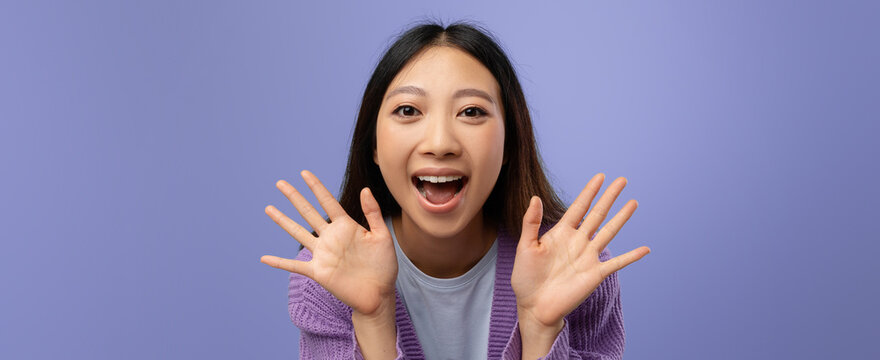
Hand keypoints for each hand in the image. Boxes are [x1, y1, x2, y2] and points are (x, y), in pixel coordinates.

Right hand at [260, 170, 397, 316]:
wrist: (379, 295)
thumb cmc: (384, 265)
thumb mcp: (382, 237)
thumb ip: (373, 213)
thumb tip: (364, 189)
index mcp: (346, 226)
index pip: (328, 202)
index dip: (316, 187)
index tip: (304, 173)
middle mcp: (331, 237)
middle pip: (308, 212)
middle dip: (294, 197)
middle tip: (280, 183)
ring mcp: (323, 254)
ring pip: (298, 233)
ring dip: (282, 221)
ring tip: (268, 208)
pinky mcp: (318, 272)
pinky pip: (294, 266)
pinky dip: (279, 262)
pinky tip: (264, 258)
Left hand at [511, 173, 649, 332]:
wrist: (534, 306)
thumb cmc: (525, 277)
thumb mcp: (525, 247)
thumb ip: (531, 222)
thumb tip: (536, 197)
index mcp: (561, 233)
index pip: (579, 207)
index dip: (589, 192)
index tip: (600, 176)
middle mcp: (577, 242)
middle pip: (597, 214)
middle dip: (609, 197)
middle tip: (622, 180)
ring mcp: (588, 257)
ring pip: (609, 232)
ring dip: (622, 218)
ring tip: (633, 202)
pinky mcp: (595, 274)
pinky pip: (617, 263)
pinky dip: (631, 256)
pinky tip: (645, 249)